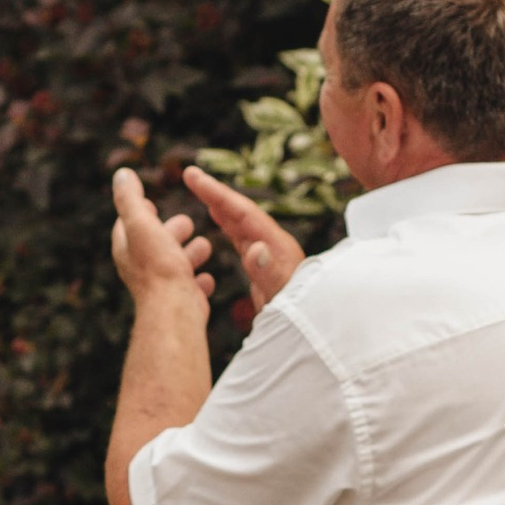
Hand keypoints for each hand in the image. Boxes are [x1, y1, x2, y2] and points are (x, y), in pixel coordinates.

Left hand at [109, 166, 214, 309]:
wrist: (175, 308)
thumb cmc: (158, 264)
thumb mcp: (141, 223)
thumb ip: (129, 198)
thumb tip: (121, 174)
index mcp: (127, 250)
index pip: (127, 226)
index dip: (138, 211)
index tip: (148, 201)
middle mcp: (141, 270)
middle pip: (154, 245)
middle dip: (170, 231)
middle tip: (185, 222)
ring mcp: (162, 288)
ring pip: (176, 266)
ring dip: (189, 254)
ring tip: (204, 245)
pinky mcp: (182, 301)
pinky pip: (192, 288)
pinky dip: (199, 280)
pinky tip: (207, 277)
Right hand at [180, 166, 308, 312]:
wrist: (314, 330)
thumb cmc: (299, 316)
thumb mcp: (281, 296)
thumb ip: (269, 272)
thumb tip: (254, 247)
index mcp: (277, 246)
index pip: (244, 213)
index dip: (219, 194)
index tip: (195, 177)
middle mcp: (273, 244)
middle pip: (241, 212)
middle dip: (216, 193)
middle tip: (190, 174)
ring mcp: (269, 253)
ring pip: (240, 223)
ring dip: (220, 205)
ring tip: (200, 189)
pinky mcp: (264, 265)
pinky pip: (241, 237)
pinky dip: (227, 224)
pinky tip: (217, 220)